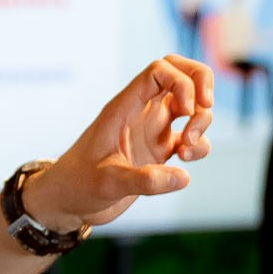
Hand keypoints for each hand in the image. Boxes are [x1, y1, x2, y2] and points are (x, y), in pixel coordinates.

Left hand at [19, 54, 215, 231]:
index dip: (181, 81)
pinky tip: (185, 162)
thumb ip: (143, 180)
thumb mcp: (106, 183)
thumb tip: (183, 177)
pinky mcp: (159, 151)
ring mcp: (152, 130)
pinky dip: (200, 145)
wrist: (68, 202)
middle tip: (204, 106)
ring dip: (203, 121)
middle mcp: (141, 113)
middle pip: (180, 73)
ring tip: (188, 149)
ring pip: (191, 105)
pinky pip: (191, 137)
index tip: (188, 109)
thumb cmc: (77, 185)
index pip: (159, 70)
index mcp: (124, 107)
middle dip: (201, 82)